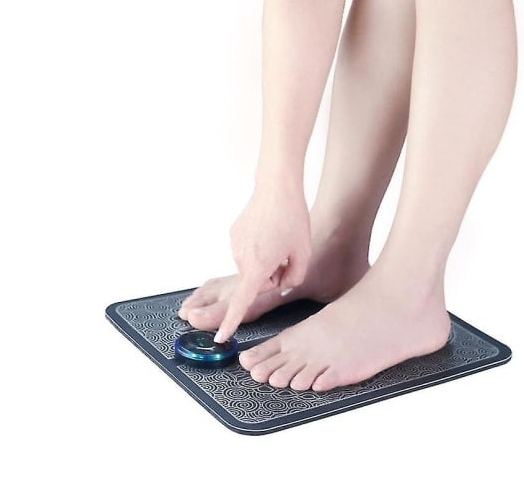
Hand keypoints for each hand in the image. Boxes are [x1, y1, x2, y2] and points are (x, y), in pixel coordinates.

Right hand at [213, 180, 310, 342]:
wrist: (277, 187)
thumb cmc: (292, 218)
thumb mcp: (303, 254)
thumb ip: (293, 278)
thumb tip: (280, 284)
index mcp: (258, 266)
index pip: (242, 301)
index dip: (232, 321)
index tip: (220, 336)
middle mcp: (241, 257)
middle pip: (257, 281)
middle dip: (272, 275)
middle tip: (287, 254)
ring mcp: (235, 244)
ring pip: (253, 266)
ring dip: (266, 259)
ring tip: (279, 237)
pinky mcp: (234, 234)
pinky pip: (248, 251)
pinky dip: (259, 247)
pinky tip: (269, 230)